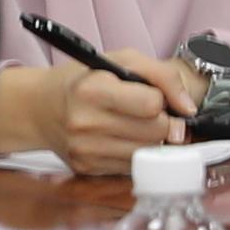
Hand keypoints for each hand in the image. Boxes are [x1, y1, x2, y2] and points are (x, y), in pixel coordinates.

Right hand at [0, 59, 184, 175]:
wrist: (40, 109)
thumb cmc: (85, 80)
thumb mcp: (121, 60)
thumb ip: (162, 75)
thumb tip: (189, 108)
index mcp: (93, 90)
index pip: (152, 105)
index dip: (161, 100)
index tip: (153, 97)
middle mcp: (86, 123)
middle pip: (155, 133)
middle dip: (161, 122)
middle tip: (149, 114)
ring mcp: (86, 150)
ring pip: (148, 154)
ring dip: (151, 141)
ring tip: (137, 126)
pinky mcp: (87, 169)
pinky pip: (132, 168)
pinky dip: (135, 155)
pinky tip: (123, 140)